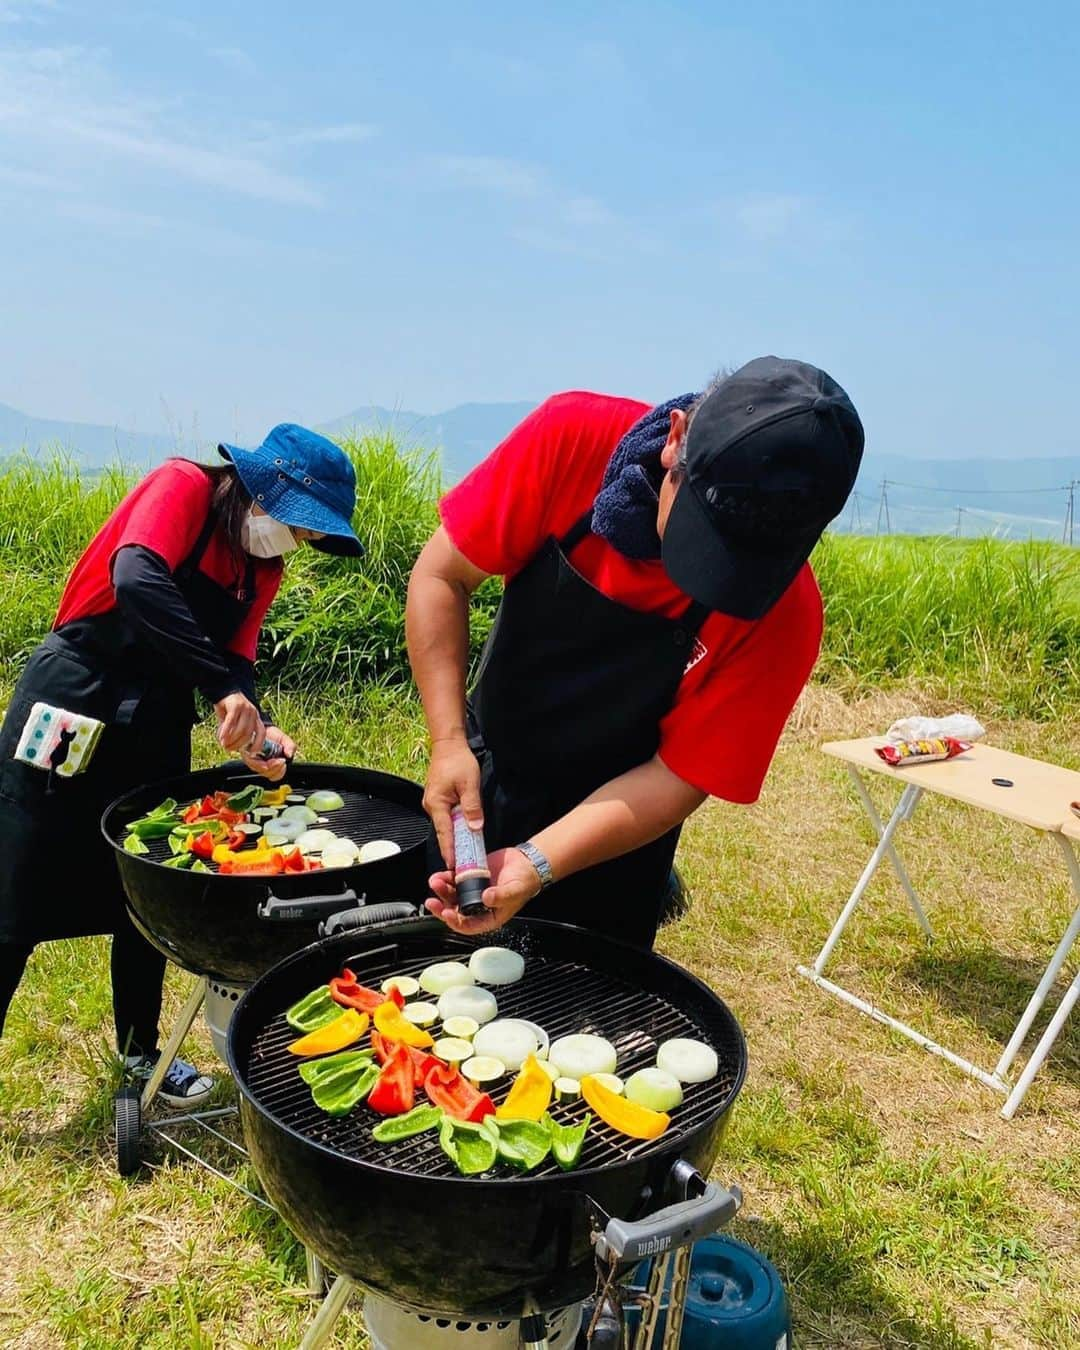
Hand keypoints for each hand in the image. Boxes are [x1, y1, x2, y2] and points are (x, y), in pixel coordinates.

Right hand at [215, 692, 262, 753]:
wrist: (222, 691)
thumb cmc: (228, 709)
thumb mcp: (235, 722)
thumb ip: (235, 733)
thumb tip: (230, 747)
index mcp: (256, 717)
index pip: (261, 733)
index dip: (258, 744)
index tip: (251, 753)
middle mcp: (253, 712)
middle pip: (249, 733)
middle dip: (238, 744)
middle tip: (228, 749)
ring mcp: (245, 708)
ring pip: (241, 729)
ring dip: (232, 739)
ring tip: (223, 744)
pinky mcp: (236, 705)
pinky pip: (231, 721)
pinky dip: (226, 731)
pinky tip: (221, 737)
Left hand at [240, 726, 296, 782]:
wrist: (262, 728)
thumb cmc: (274, 736)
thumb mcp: (284, 740)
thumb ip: (290, 746)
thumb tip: (289, 755)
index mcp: (275, 765)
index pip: (277, 775)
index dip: (280, 771)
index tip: (283, 761)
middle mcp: (265, 766)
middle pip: (269, 775)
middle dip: (275, 767)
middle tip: (279, 759)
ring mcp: (256, 764)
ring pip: (261, 770)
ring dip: (267, 763)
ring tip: (270, 753)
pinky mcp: (248, 758)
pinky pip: (252, 763)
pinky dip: (257, 759)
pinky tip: (261, 751)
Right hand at [423, 736, 483, 869]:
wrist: (448, 745)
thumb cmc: (458, 761)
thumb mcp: (470, 784)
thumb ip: (472, 807)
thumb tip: (475, 827)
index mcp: (437, 804)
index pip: (444, 833)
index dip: (450, 850)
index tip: (453, 866)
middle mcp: (431, 806)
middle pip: (444, 832)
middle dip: (453, 848)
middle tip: (464, 864)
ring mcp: (433, 804)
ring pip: (445, 825)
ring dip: (455, 837)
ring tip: (466, 852)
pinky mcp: (438, 801)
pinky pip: (446, 818)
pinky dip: (454, 826)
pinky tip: (464, 832)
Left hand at [425, 847, 542, 934]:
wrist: (526, 863)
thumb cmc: (525, 882)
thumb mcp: (515, 891)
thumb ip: (501, 896)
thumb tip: (486, 898)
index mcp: (488, 916)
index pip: (468, 925)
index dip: (455, 921)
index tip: (447, 913)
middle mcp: (477, 907)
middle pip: (455, 911)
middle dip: (441, 907)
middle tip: (432, 901)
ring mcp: (472, 892)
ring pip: (451, 896)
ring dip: (441, 891)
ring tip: (435, 881)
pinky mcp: (470, 878)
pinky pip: (454, 881)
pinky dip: (446, 878)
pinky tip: (442, 874)